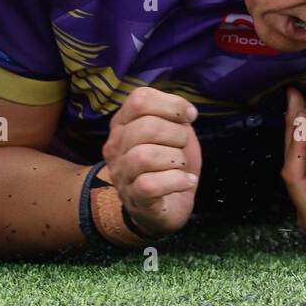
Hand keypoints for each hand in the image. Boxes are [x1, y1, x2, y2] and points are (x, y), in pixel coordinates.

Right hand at [101, 86, 201, 237]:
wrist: (165, 206)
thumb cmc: (169, 163)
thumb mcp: (173, 132)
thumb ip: (174, 115)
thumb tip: (187, 112)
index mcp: (123, 124)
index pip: (139, 99)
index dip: (172, 104)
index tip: (189, 117)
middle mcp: (115, 146)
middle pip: (146, 127)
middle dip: (177, 134)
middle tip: (182, 147)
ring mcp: (121, 174)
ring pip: (145, 156)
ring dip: (175, 158)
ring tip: (181, 165)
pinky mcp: (135, 198)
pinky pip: (151, 184)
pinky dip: (178, 181)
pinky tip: (187, 181)